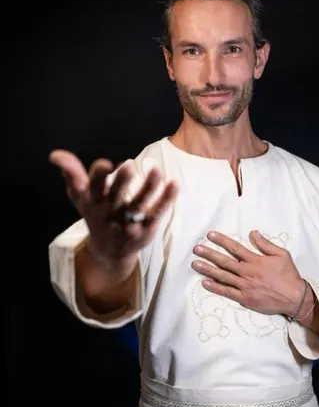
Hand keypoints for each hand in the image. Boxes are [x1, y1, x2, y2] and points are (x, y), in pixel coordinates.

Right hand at [49, 149, 177, 271]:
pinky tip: (174, 184)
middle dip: (121, 183)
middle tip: (129, 166)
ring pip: (140, 205)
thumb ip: (71, 173)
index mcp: (94, 202)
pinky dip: (166, 200)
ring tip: (157, 171)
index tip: (104, 164)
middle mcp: (111, 212)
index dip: (98, 177)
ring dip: (148, 188)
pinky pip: (157, 213)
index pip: (93, 189)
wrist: (109, 250)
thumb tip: (55, 155)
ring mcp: (129, 221)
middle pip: (116, 198)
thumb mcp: (80, 195)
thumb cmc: (95, 213)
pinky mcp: (146, 228)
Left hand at [192, 230, 303, 316]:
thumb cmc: (289, 275)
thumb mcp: (281, 254)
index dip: (221, 241)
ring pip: (223, 276)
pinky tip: (205, 283)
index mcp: (256, 260)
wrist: (294, 298)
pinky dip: (216, 288)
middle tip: (196, 249)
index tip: (210, 235)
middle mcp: (248, 272)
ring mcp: (245, 286)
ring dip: (208, 269)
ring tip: (195, 264)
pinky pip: (227, 292)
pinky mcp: (245, 299)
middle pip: (224, 261)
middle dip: (209, 254)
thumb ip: (265, 244)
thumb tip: (252, 233)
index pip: (235, 248)